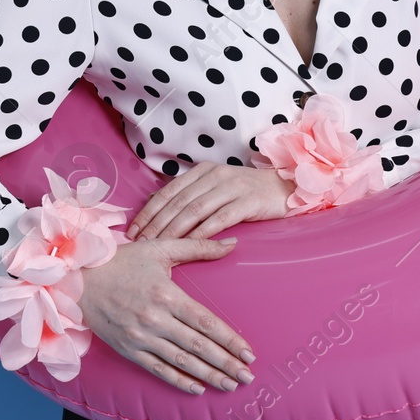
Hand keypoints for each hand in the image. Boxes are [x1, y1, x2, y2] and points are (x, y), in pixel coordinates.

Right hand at [76, 237, 255, 392]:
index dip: (229, 339)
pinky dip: (178, 380)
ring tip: (229, 385)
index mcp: (166, 294)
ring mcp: (140, 337)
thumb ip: (198, 247)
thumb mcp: (160, 248)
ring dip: (208, 375)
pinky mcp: (127, 349)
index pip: (206, 322)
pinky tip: (197, 388)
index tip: (248, 352)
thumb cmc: (122, 261)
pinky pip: (157, 369)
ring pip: (181, 361)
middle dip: (226, 363)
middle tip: (247, 376)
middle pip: (198, 346)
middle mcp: (155, 319)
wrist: (77, 280)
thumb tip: (232, 244)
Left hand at [126, 163, 292, 241]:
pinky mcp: (248, 201)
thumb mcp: (216, 187)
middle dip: (155, 225)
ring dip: (173, 231)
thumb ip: (192, 195)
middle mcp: (215, 175)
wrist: (286, 188)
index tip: (133, 231)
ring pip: (194, 211)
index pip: (168, 192)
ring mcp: (232, 187)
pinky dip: (202, 233)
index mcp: (203, 171)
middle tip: (140, 244)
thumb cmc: (247, 193)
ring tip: (159, 248)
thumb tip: (159, 211)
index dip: (148, 212)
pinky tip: (189, 246)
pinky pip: (219, 219)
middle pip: (178, 202)